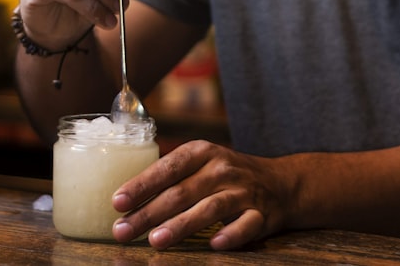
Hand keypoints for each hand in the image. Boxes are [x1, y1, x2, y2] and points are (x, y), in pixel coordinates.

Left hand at [111, 140, 291, 249]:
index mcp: (202, 153)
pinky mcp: (262, 214)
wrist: (282, 183)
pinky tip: (214, 245)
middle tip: (123, 230)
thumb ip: (171, 176)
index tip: (117, 202)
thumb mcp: (201, 163)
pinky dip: (231, 235)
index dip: (141, 185)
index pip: (167, 167)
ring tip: (156, 240)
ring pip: (209, 209)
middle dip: (149, 213)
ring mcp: (243, 191)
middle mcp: (222, 169)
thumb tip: (126, 200)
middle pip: (181, 192)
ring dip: (181, 225)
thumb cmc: (227, 175)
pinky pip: (246, 226)